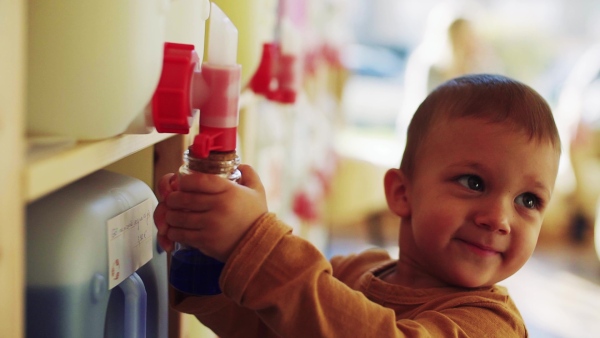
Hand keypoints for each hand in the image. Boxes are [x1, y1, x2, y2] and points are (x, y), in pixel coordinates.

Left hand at [153, 164, 267, 261]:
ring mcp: (211, 225)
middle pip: (183, 198)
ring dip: (171, 215)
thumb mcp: (257, 190)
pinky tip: (176, 229)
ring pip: (178, 217)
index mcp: (229, 191)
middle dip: (173, 198)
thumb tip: (238, 164)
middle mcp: (219, 207)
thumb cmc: (256, 216)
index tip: (183, 183)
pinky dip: (174, 231)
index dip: (185, 180)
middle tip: (173, 199)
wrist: (260, 244)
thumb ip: (249, 173)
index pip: (198, 180)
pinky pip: (181, 234)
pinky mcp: (206, 241)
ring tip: (173, 214)